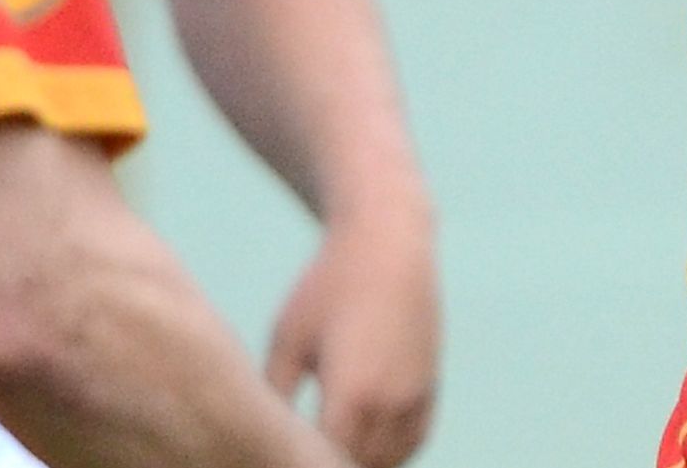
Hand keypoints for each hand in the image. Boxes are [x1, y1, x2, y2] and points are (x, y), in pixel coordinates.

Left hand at [267, 199, 441, 467]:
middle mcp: (391, 401)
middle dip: (329, 466)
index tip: (276, 462)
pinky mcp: (431, 382)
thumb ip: (275, 396)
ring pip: (390, 459)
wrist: (389, 241)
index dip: (301, 467)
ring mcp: (416, 393)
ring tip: (327, 456)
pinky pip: (413, 438)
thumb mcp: (287, 341)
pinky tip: (364, 449)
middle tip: (295, 459)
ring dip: (363, 463)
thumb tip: (256, 433)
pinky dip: (391, 453)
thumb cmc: (327, 287)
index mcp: (351, 394)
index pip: (325, 462)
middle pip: (358, 465)